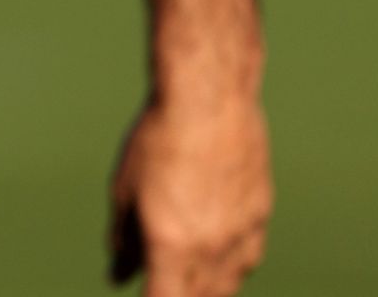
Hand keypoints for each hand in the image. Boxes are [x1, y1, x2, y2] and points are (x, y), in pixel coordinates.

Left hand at [108, 93, 270, 294]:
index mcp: (172, 246)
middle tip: (157, 285)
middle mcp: (211, 249)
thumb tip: (117, 277)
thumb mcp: (125, 192)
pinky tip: (215, 260)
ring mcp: (241, 235)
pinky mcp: (260, 216)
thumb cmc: (156, 141)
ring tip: (185, 283)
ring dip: (204, 291)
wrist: (209, 100)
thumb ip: (123, 241)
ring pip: (226, 286)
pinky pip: (247, 260)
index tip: (140, 294)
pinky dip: (229, 269)